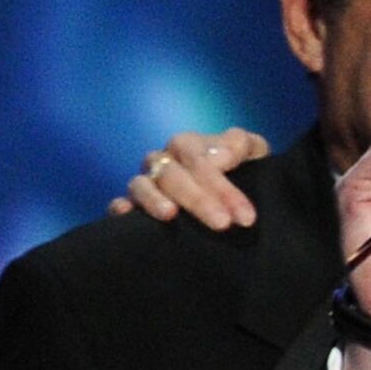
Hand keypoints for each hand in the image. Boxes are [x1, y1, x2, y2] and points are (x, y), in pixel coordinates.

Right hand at [108, 127, 270, 227]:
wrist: (229, 199)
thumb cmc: (241, 173)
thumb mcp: (252, 155)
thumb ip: (245, 146)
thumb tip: (226, 153)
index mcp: (188, 147)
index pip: (199, 159)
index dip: (222, 186)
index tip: (245, 216)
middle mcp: (163, 162)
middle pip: (172, 174)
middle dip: (198, 199)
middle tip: (223, 224)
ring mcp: (145, 184)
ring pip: (141, 185)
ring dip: (154, 199)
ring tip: (170, 216)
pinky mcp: (130, 207)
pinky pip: (117, 204)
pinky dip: (119, 208)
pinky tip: (126, 216)